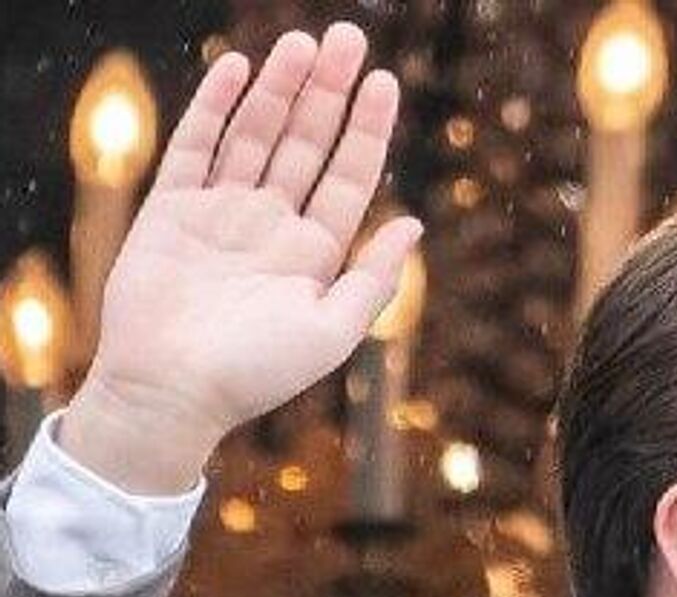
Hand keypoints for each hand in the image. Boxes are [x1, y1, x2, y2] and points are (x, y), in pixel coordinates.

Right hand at [61, 23, 421, 494]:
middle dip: (328, 92)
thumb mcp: (332, 331)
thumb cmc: (257, 373)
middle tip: (349, 36)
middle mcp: (270, 226)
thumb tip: (413, 225)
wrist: (173, 390)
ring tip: (306, 42)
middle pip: (306, 145)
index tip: (384, 82)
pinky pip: (198, 145)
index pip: (348, 179)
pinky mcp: (172, 208)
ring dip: (281, 89)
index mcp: (313, 256)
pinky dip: (218, 107)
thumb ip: (372, 279)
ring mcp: (221, 213)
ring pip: (257, 135)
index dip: (366, 131)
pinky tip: (241, 69)